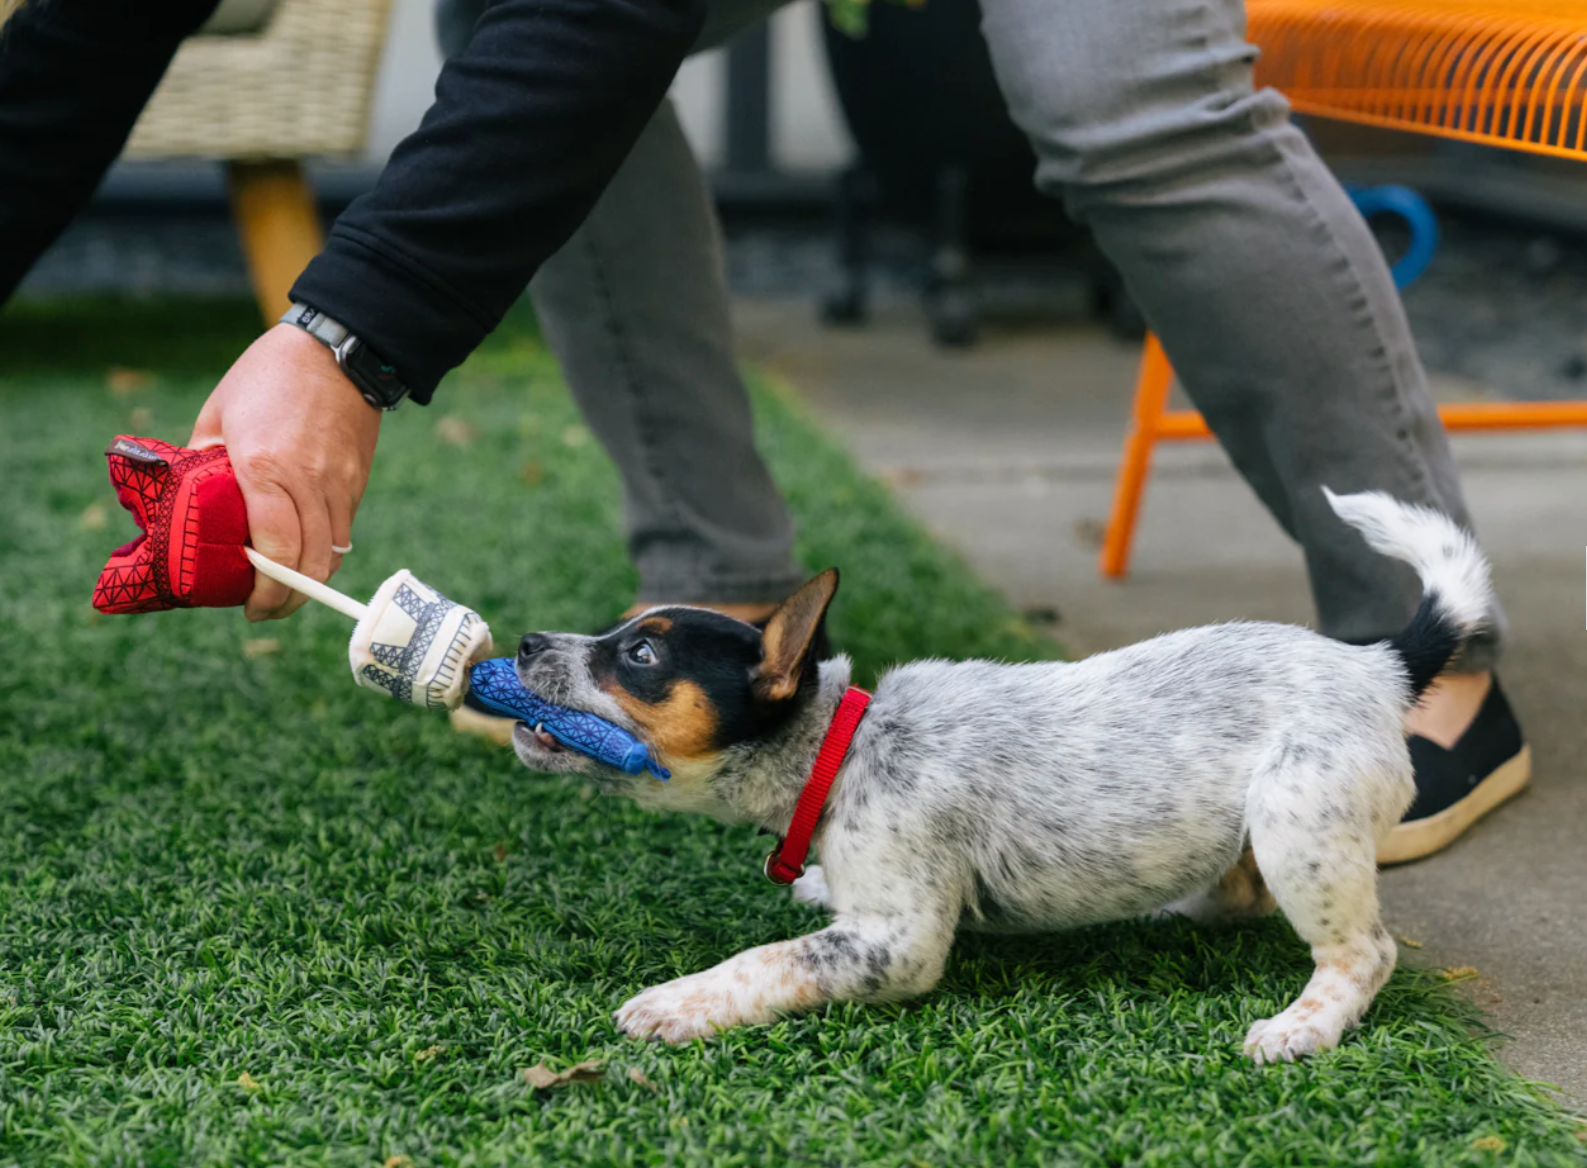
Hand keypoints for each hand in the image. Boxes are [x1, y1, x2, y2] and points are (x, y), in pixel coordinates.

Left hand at [191, 324, 381, 620]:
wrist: (337, 350)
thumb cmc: (268, 376)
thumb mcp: (218, 414)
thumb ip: (204, 462)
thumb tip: (191, 502)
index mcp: (264, 467)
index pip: (275, 550)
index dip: (265, 590)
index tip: (248, 607)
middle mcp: (308, 482)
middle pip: (310, 564)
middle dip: (289, 599)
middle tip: (265, 609)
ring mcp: (339, 483)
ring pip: (332, 554)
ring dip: (310, 580)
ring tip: (286, 588)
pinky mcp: (357, 481)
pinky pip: (343, 531)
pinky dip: (325, 552)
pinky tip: (306, 554)